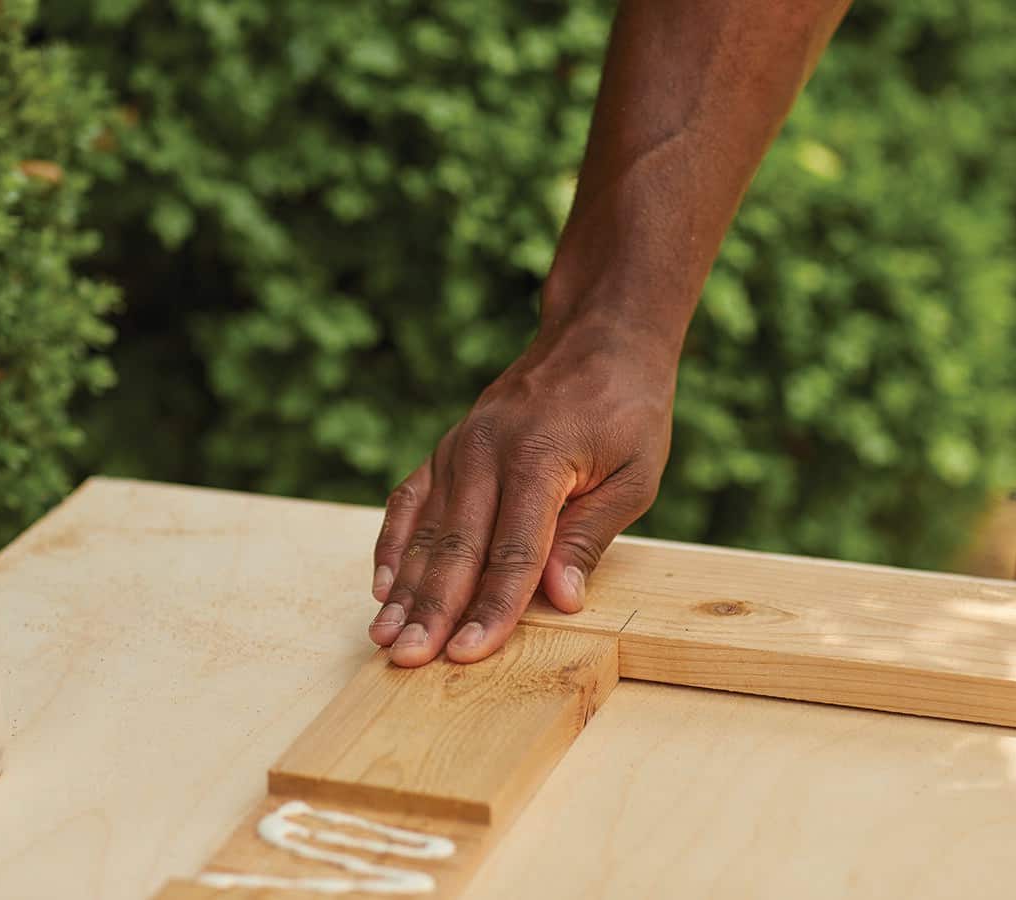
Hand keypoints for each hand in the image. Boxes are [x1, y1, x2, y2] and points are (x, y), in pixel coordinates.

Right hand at [369, 320, 675, 665]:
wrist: (599, 336)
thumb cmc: (627, 409)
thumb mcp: (633, 475)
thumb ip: (589, 537)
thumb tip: (561, 600)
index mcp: (539, 457)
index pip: (513, 551)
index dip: (491, 608)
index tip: (468, 655)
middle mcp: (487, 450)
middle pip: (456, 546)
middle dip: (432, 609)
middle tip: (408, 660)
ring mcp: (460, 446)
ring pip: (427, 529)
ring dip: (404, 588)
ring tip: (385, 638)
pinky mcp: (448, 448)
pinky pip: (411, 501)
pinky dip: (394, 545)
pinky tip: (382, 586)